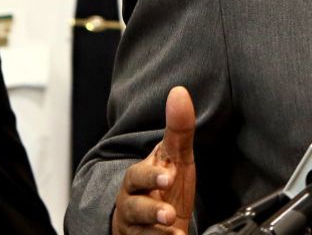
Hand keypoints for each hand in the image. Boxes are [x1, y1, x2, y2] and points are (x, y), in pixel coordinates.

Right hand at [113, 86, 197, 234]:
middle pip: (134, 208)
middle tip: (168, 213)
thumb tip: (179, 91)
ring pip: (139, 233)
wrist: (155, 220)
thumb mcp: (175, 157)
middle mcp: (132, 204)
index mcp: (137, 180)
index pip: (137, 176)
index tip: (169, 176)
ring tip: (174, 232)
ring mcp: (136, 228)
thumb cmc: (164, 185)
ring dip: (156, 233)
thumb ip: (179, 128)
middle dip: (150, 211)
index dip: (151, 176)